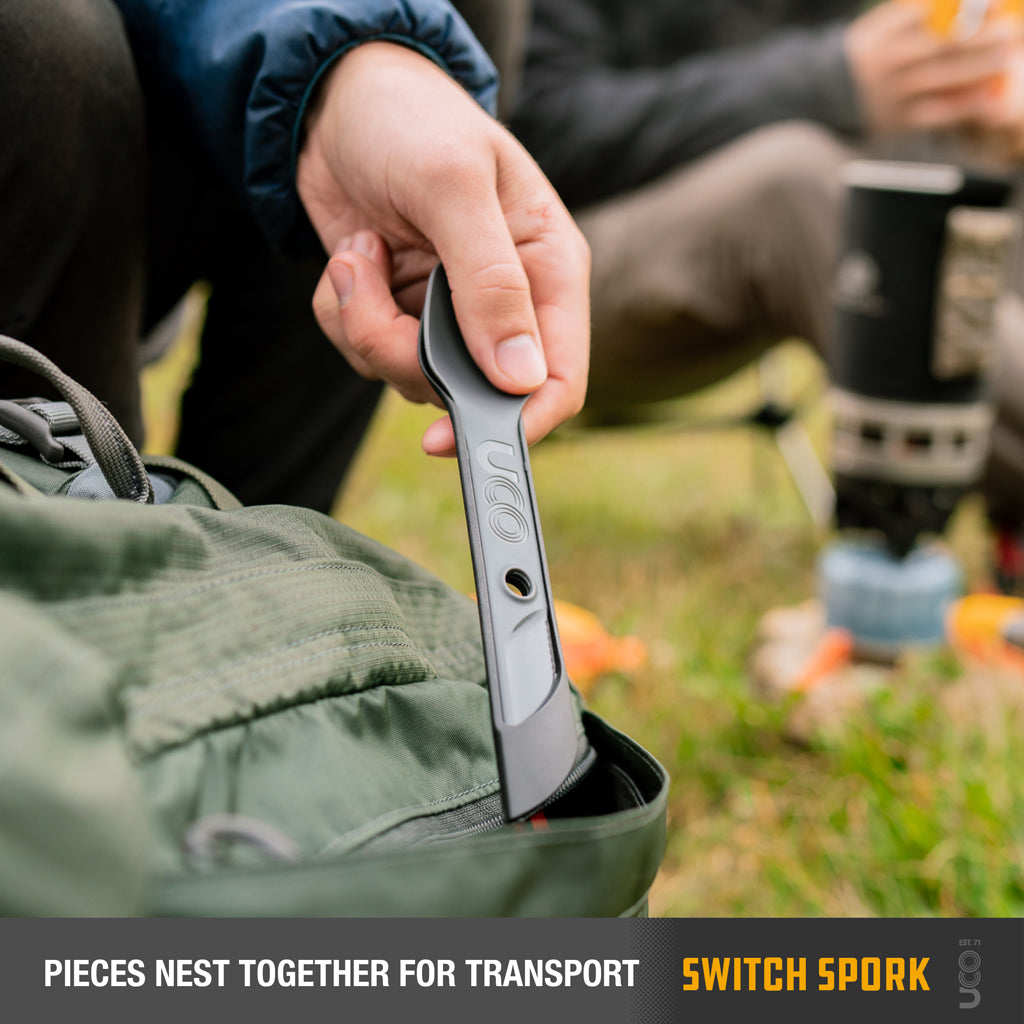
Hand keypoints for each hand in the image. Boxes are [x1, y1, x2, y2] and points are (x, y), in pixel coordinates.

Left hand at [299, 41, 589, 455]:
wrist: (334, 101)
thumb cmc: (410, 120)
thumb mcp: (453, 187)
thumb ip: (491, 284)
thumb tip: (520, 377)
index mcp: (547, 271)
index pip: (559, 378)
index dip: (516, 421)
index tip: (451, 435)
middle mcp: (505, 304)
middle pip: (470, 391)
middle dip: (404, 356)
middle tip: (371, 293)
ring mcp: (449, 315)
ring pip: (409, 378)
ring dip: (365, 324)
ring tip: (361, 253)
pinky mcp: (400, 313)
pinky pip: (366, 352)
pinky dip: (343, 312)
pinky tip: (353, 258)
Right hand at [844, 1, 1017, 136]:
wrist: (824, 99)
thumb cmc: (867, 56)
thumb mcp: (880, 29)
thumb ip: (913, 15)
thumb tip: (961, 3)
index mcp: (882, 35)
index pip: (928, 16)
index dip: (964, 8)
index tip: (996, 3)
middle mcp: (886, 64)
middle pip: (939, 46)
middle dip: (978, 38)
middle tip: (1009, 30)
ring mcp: (891, 94)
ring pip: (940, 79)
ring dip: (977, 69)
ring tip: (1005, 57)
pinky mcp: (896, 121)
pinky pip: (935, 113)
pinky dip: (962, 106)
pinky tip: (985, 96)